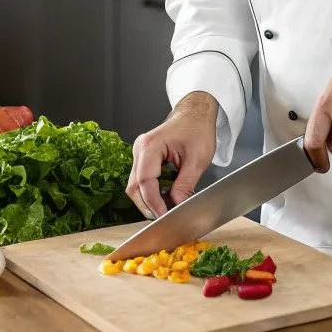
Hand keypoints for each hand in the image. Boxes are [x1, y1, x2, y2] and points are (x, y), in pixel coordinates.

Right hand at [126, 91, 217, 218]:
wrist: (195, 114)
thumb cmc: (197, 129)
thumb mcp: (197, 159)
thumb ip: (185, 184)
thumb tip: (178, 205)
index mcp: (150, 145)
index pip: (145, 181)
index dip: (153, 202)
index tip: (164, 216)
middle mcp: (140, 149)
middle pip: (134, 186)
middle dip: (148, 205)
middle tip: (165, 217)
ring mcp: (139, 153)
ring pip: (136, 185)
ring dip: (149, 200)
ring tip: (167, 209)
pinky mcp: (144, 158)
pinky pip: (141, 180)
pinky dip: (151, 192)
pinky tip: (165, 198)